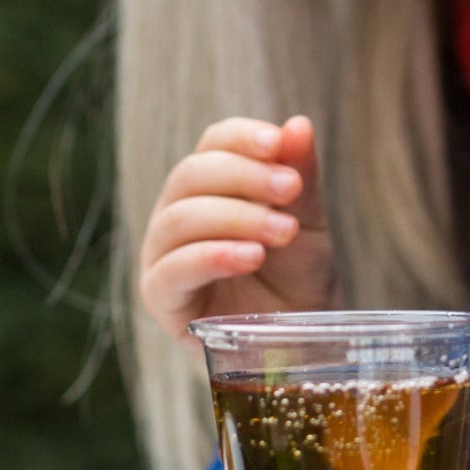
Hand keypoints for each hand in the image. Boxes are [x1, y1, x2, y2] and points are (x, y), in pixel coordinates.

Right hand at [136, 115, 339, 343]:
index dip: (241, 137)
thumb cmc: (298, 280)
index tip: (277, 142)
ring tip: (282, 231)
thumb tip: (298, 125)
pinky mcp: (161, 299)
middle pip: (190, 175)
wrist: (301, 344)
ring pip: (178, 218)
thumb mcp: (308, 224)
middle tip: (291, 188)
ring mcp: (163, 256)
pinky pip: (171, 270)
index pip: (212, 145)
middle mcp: (178, 215)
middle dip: (244, 176)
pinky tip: (250, 256)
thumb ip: (301, 178)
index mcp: (211, 188)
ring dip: (234, 217)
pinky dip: (211, 256)